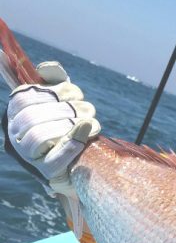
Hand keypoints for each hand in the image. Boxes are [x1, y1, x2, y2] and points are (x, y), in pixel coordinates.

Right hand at [7, 61, 99, 190]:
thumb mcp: (61, 101)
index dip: (52, 92)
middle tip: (89, 110)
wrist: (80, 164)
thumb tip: (47, 68)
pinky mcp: (46, 173)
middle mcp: (15, 135)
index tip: (76, 94)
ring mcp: (28, 157)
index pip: (24, 98)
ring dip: (70, 125)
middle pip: (33, 117)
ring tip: (92, 122)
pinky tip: (86, 133)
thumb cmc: (68, 127)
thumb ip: (54, 82)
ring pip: (40, 136)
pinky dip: (72, 144)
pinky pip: (54, 159)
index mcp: (15, 113)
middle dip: (66, 110)